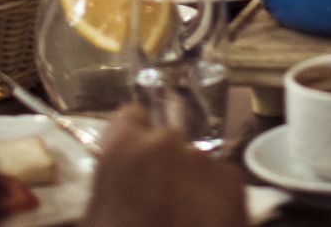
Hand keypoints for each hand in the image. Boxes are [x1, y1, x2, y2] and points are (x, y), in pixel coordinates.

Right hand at [83, 105, 245, 226]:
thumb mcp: (96, 216)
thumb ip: (112, 186)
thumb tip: (122, 182)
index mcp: (124, 148)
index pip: (131, 116)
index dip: (133, 138)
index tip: (136, 161)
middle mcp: (167, 143)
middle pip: (168, 141)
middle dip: (165, 164)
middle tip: (160, 201)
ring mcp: (204, 161)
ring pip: (197, 164)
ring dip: (191, 183)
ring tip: (185, 219)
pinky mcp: (234, 183)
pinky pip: (221, 183)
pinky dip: (216, 201)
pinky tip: (204, 224)